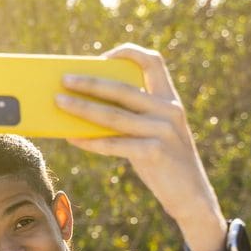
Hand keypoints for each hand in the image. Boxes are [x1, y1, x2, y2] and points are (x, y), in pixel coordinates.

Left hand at [57, 44, 225, 249]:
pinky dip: (90, 141)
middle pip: (123, 88)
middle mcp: (168, 111)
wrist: (191, 196)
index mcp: (170, 100)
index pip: (154, 62)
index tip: (103, 56)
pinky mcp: (154, 153)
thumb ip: (133, 118)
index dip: (129, 53)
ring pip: (114, 116)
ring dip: (82, 108)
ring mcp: (162, 131)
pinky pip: (114, 144)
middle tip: (65, 79)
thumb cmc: (165, 163)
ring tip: (59, 103)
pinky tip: (71, 137)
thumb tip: (88, 108)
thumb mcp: (155, 134)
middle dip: (91, 82)